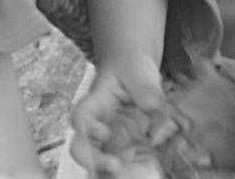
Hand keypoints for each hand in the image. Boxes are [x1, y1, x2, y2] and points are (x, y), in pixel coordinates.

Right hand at [70, 56, 169, 174]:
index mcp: (96, 103)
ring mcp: (112, 139)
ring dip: (116, 171)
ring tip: (140, 172)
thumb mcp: (138, 71)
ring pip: (103, 162)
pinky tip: (154, 168)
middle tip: (115, 166)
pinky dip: (139, 170)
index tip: (103, 132)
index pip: (81, 117)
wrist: (135, 68)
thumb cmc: (130, 66)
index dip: (85, 128)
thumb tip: (152, 107)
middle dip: (94, 162)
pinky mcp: (129, 147)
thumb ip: (145, 89)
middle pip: (82, 148)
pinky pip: (129, 164)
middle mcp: (99, 125)